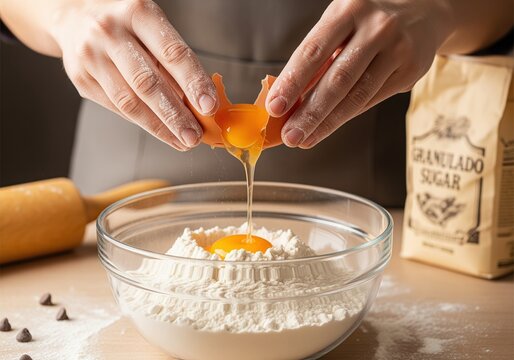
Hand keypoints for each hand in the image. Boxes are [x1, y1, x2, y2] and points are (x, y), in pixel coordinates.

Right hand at [51, 0, 217, 150]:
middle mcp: (110, 32)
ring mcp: (91, 56)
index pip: (172, 53)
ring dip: (160, 127)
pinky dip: (142, 122)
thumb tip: (199, 101)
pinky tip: (160, 130)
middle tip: (195, 136)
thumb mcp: (153, 27)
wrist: (74, 15)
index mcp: (137, 12)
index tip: (209, 106)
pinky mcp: (81, 78)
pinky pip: (116, 107)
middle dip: (176, 115)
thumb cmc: (125, 23)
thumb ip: (173, 61)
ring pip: (129, 102)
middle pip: (148, 83)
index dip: (194, 82)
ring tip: (181, 140)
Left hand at [266, 0, 452, 147]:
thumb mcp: (340, 26)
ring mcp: (398, 49)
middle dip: (309, 112)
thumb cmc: (367, 23)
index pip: (313, 51)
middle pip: (337, 79)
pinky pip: (371, 100)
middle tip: (289, 135)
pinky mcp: (411, 70)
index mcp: (349, 9)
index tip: (274, 107)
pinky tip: (327, 127)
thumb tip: (288, 98)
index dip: (292, 82)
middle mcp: (376, 27)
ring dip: (326, 123)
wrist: (422, 12)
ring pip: (356, 95)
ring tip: (304, 138)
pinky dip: (345, 116)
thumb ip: (317, 58)